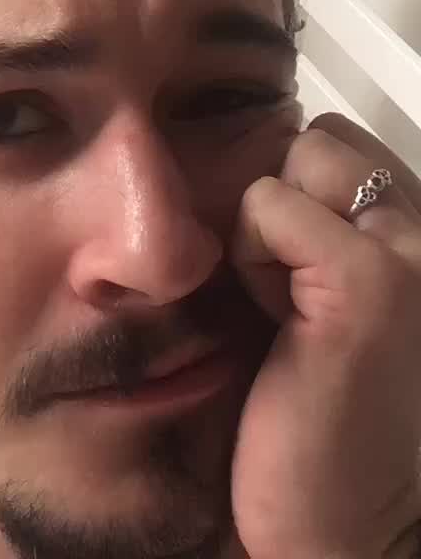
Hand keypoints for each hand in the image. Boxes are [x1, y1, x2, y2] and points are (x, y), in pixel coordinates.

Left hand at [228, 113, 420, 558]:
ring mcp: (406, 253)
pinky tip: (276, 320)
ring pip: (300, 155)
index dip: (297, 195)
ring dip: (267, 225)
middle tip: (284, 288)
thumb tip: (256, 172)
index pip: (342, 143)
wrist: (346, 530)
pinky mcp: (366, 282)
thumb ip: (318, 234)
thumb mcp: (325, 301)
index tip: (292, 273)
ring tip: (282, 304)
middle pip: (320, 139)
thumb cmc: (322, 422)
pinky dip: (252, 256)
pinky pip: (269, 205)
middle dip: (284, 198)